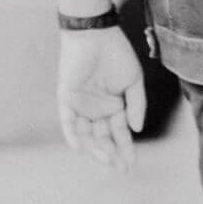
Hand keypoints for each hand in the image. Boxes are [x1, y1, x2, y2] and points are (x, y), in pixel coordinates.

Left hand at [57, 26, 146, 170]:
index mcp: (115, 106)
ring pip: (87, 135)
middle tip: (120, 167)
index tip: (131, 164)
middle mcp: (97, 110)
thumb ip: (136, 105)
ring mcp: (81, 107)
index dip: (125, 149)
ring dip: (96, 148)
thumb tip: (136, 130)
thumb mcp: (134, 81)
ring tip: (107, 158)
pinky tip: (82, 148)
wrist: (95, 36)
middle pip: (104, 138)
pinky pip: (68, 123)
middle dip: (112, 153)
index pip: (120, 133)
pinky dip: (73, 135)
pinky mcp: (66, 100)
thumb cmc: (117, 55)